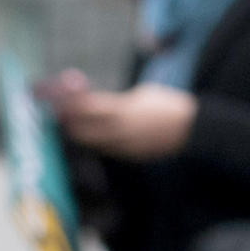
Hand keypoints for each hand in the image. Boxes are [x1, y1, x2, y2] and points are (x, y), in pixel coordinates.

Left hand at [50, 81, 197, 160]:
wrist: (192, 129)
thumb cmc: (168, 105)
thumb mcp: (142, 94)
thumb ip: (119, 101)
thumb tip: (100, 104)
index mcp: (122, 111)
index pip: (87, 108)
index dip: (70, 106)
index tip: (57, 102)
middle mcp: (119, 131)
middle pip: (82, 131)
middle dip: (68, 124)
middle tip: (58, 116)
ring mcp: (124, 146)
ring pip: (92, 143)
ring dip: (81, 134)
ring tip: (71, 126)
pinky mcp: (130, 156)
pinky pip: (107, 149)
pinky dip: (97, 142)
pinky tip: (92, 136)